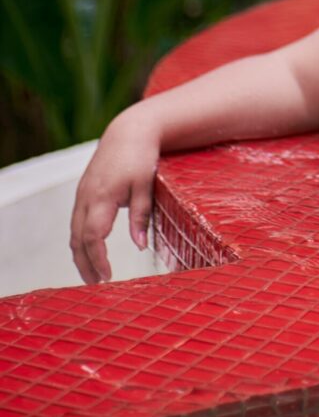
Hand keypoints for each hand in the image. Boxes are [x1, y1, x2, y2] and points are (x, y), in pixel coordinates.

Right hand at [70, 111, 159, 283]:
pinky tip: (90, 251)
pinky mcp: (83, 192)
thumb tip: (140, 247)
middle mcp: (86, 198)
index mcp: (101, 197)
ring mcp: (82, 194)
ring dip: (81, 255)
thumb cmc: (141, 156)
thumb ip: (142, 216)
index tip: (107, 277)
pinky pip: (76, 222)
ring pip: (74, 232)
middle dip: (86, 264)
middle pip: (78, 240)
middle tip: (98, 285)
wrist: (128, 131)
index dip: (98, 259)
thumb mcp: (146, 185)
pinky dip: (80, 240)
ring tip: (93, 275)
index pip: (93, 237)